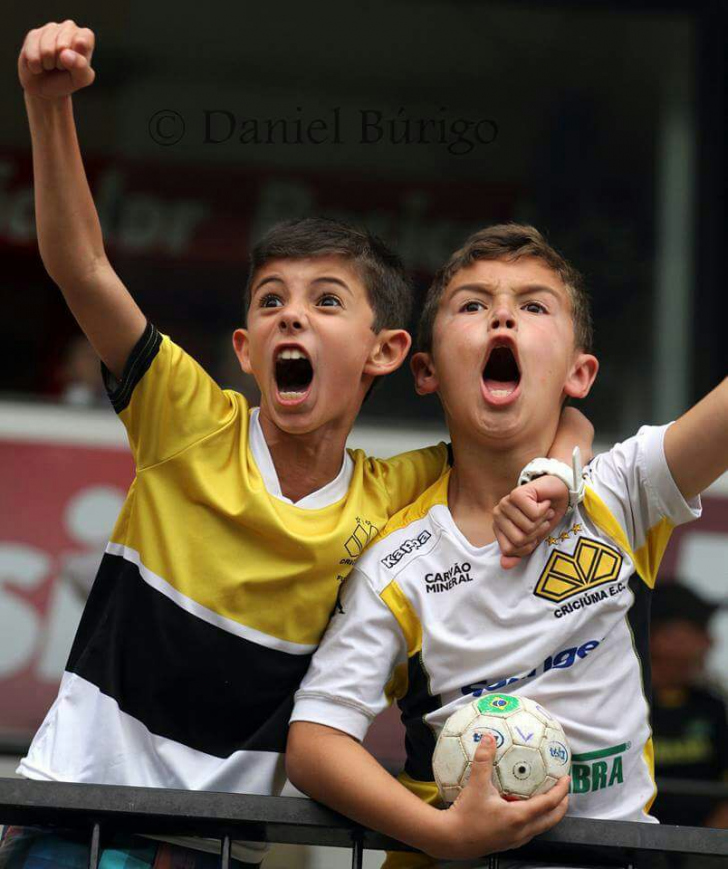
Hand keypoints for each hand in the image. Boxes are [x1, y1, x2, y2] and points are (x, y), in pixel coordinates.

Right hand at [19, 21, 95, 99]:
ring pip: (47, 50)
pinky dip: (36, 66)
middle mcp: (69, 27)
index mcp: (85, 36)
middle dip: (61, 63)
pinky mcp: (33, 34)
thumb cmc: (67, 80)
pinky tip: (39, 65)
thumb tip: (64, 53)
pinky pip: (33, 54)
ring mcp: (50, 28)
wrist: (46, 87)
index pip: (83, 42)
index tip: (75, 66)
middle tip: (62, 67)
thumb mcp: (81, 79)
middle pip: (62, 46)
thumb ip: (80, 67)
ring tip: (51, 65)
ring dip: (48, 65)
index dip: (76, 59)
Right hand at [430, 734, 569, 859]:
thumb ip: (484, 760)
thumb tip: (489, 738)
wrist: (452, 839)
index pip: (548, 804)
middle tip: (564, 790)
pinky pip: (529, 830)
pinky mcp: (507, 842)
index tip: (566, 778)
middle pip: (551, 819)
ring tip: (549, 799)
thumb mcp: (476, 785)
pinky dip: (536, 818)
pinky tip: (525, 809)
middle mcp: (521, 831)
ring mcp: (515, 839)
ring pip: (541, 827)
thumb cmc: (466, 815)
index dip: (560, 790)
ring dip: (549, 813)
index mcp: (519, 817)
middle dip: (561, 805)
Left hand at [493, 475, 568, 569]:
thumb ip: (519, 553)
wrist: (556, 493)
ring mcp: (505, 503)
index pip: (509, 550)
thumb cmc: (544, 517)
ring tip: (543, 512)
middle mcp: (498, 515)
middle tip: (541, 522)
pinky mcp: (516, 494)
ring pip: (527, 527)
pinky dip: (545, 510)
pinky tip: (544, 503)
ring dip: (542, 520)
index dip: (527, 547)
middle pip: (518, 540)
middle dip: (537, 533)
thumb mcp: (534, 540)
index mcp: (498, 528)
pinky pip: (533, 514)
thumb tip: (505, 565)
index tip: (534, 535)